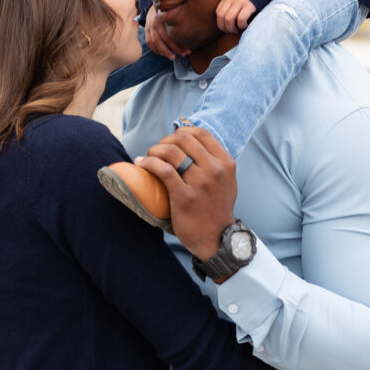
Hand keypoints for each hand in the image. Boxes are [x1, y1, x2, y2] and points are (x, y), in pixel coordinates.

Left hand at [136, 128, 235, 260]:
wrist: (217, 238)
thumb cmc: (218, 209)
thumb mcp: (227, 181)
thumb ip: (216, 163)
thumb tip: (194, 144)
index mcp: (225, 163)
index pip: (201, 133)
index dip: (182, 131)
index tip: (172, 140)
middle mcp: (215, 169)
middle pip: (183, 138)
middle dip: (165, 140)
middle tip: (157, 150)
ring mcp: (200, 183)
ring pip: (171, 151)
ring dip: (154, 150)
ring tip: (148, 157)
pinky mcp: (184, 196)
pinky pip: (163, 170)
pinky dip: (149, 163)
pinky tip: (142, 164)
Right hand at [145, 5, 190, 59]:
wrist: (155, 4)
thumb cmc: (170, 10)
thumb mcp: (176, 10)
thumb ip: (182, 19)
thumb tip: (196, 30)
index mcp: (164, 17)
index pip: (171, 35)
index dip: (178, 45)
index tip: (188, 50)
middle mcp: (156, 22)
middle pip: (164, 39)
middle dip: (174, 49)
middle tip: (184, 55)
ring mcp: (149, 26)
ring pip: (155, 42)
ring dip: (164, 52)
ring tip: (173, 58)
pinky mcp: (146, 30)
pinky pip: (149, 42)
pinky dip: (156, 50)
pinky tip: (163, 54)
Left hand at [216, 0, 256, 33]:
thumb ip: (232, 3)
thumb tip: (227, 19)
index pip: (218, 12)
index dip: (220, 22)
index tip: (226, 27)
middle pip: (221, 16)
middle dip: (224, 27)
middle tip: (231, 31)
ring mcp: (240, 1)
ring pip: (229, 19)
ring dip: (232, 28)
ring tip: (237, 29)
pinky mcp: (249, 5)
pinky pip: (241, 19)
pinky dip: (241, 25)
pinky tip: (245, 25)